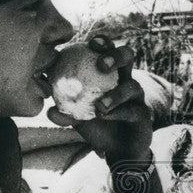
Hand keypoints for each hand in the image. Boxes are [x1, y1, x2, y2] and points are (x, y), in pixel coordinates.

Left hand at [48, 35, 152, 164]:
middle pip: (128, 56)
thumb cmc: (98, 125)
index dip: (102, 42)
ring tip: (100, 106)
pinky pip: (133, 110)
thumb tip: (49, 110)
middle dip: (116, 55)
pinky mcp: (144, 115)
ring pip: (132, 86)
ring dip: (115, 94)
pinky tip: (105, 116)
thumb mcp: (78, 117)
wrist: (117, 149)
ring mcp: (137, 97)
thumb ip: (65, 111)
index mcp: (110, 74)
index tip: (91, 43)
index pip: (108, 50)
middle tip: (101, 65)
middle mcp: (126, 80)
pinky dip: (118, 112)